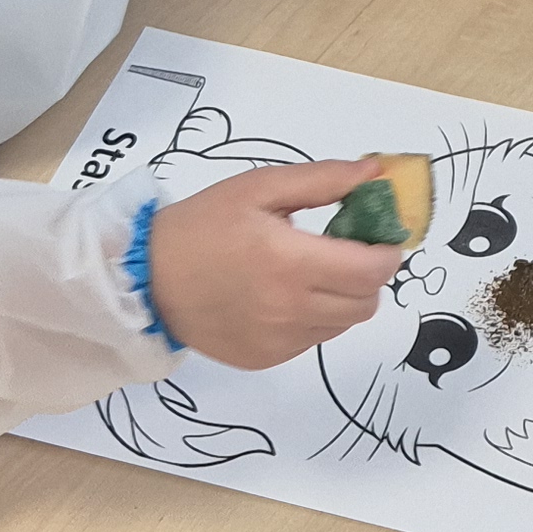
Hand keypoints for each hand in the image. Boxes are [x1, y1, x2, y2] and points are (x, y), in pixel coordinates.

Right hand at [146, 159, 402, 368]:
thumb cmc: (202, 225)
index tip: (379, 235)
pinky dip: (313, 318)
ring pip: (343, 324)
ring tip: (310, 272)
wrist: (145, 277)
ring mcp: (278, 341)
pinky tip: (284, 296)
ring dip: (342, 298)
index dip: (387, 252)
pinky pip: (312, 340)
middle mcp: (289, 309)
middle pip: (366, 303)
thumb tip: (375, 173)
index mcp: (290, 262)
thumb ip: (323, 180)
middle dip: (368, 275)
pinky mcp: (265, 358)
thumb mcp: (259, 187)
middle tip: (346, 251)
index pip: (373, 271)